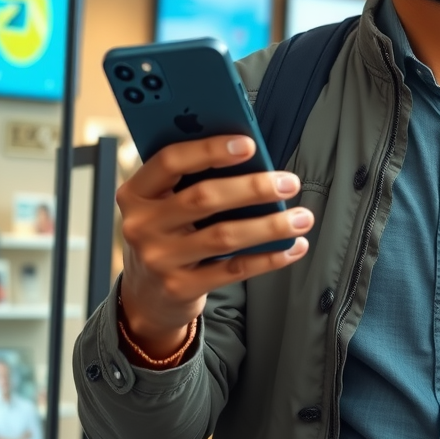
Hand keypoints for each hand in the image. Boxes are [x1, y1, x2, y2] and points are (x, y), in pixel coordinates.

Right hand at [116, 135, 313, 360]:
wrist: (147, 293)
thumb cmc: (169, 229)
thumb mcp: (166, 201)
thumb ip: (195, 176)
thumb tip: (253, 154)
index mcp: (137, 191)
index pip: (170, 161)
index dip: (210, 149)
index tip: (250, 145)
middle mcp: (141, 225)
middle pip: (203, 198)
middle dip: (254, 188)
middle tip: (289, 183)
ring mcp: (159, 260)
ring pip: (224, 236)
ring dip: (270, 225)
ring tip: (302, 217)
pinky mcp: (179, 288)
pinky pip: (233, 270)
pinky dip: (269, 258)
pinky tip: (293, 247)